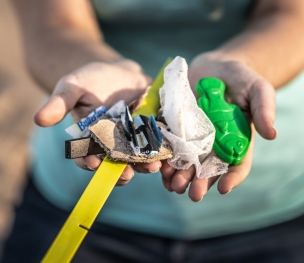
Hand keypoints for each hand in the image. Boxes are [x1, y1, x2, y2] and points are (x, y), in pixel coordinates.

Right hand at [34, 58, 161, 184]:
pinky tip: (168, 154)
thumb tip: (38, 120)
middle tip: (126, 174)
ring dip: (145, 164)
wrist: (118, 72)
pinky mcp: (151, 132)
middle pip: (116, 163)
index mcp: (91, 140)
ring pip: (138, 158)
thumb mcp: (73, 87)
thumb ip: (59, 103)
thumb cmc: (90, 80)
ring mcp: (133, 140)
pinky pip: (157, 144)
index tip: (92, 163)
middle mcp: (112, 145)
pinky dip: (162, 150)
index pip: (87, 156)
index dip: (88, 162)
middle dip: (121, 170)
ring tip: (153, 166)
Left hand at [160, 51, 276, 200]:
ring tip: (172, 185)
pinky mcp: (177, 127)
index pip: (238, 164)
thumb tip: (273, 134)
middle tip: (192, 194)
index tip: (223, 188)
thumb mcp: (257, 89)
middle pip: (209, 169)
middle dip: (200, 183)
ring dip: (180, 176)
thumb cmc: (241, 78)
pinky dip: (165, 158)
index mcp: (237, 140)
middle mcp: (215, 143)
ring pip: (187, 162)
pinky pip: (170, 146)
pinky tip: (159, 168)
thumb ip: (264, 108)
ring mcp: (194, 137)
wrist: (215, 67)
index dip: (232, 178)